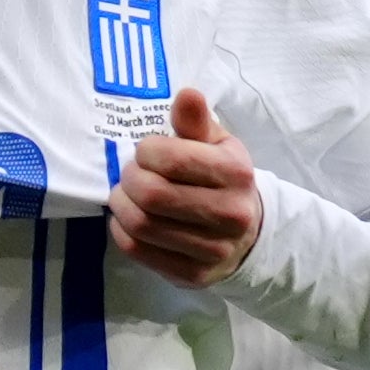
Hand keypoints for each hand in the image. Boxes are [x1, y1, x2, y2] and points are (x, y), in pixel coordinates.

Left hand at [112, 87, 260, 287]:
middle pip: (153, 195)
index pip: (172, 159)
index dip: (146, 152)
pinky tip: (126, 219)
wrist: (248, 234)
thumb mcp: (217, 144)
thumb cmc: (223, 179)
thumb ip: (197, 122)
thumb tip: (186, 94)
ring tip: (124, 194)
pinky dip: (121, 231)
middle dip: (129, 179)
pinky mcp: (193, 275)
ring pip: (142, 225)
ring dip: (121, 205)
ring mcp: (213, 250)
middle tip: (130, 174)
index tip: (147, 152)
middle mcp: (230, 215)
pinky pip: (139, 251)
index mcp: (237, 174)